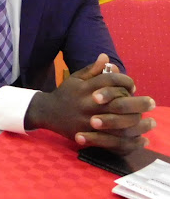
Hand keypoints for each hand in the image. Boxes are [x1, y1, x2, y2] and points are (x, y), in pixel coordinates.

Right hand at [25, 53, 155, 153]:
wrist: (47, 112)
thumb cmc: (65, 93)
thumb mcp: (75, 78)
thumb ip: (92, 70)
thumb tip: (106, 58)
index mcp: (85, 87)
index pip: (110, 80)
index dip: (125, 81)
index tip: (133, 85)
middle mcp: (87, 103)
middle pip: (118, 102)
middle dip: (138, 102)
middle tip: (151, 102)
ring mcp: (87, 120)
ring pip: (118, 123)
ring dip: (138, 123)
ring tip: (150, 122)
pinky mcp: (88, 135)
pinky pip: (113, 140)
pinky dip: (129, 141)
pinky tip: (141, 140)